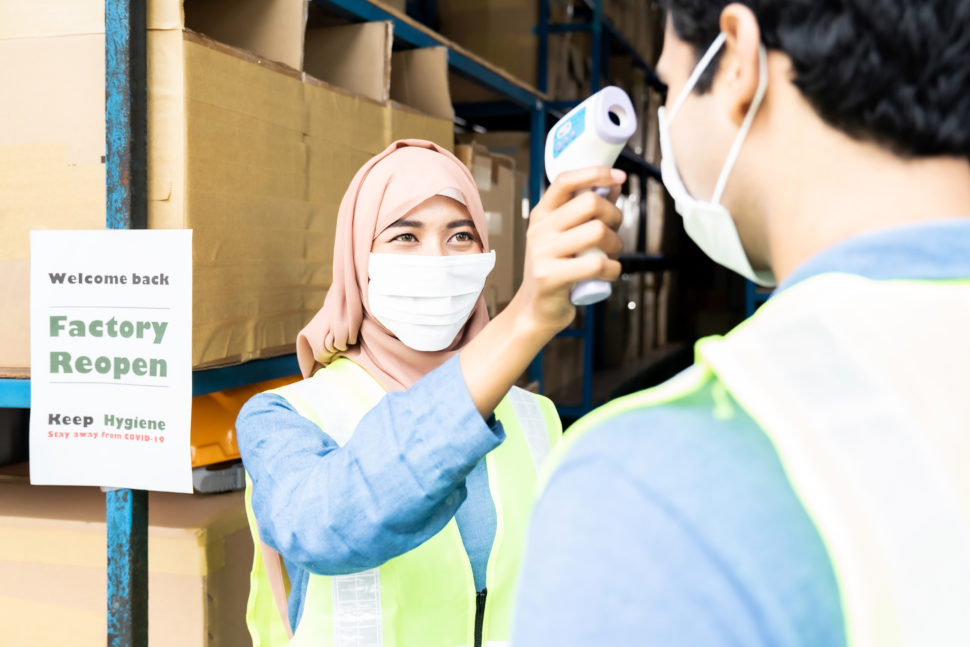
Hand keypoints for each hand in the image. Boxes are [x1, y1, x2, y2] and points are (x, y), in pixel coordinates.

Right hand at [508, 166, 625, 339]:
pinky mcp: (550, 276)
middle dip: (614, 216)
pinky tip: (609, 273)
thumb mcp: (565, 237)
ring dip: (616, 245)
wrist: (535, 310)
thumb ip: (587, 211)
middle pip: (590, 203)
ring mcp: (542, 252)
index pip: (565, 180)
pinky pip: (596, 264)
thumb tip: (614, 184)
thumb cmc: (557, 270)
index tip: (619, 176)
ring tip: (611, 256)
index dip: (595, 173)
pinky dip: (613, 269)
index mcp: (542, 215)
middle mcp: (539, 230)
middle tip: (614, 233)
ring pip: (597, 232)